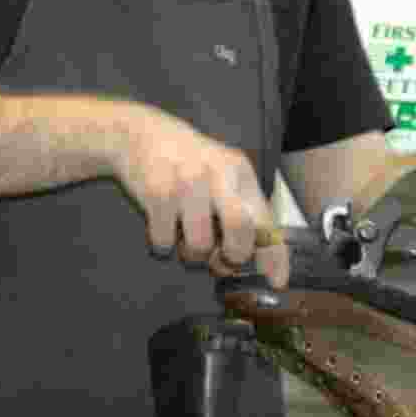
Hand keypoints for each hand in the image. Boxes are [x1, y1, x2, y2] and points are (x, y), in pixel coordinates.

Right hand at [113, 104, 287, 288]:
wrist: (138, 134)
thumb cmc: (185, 162)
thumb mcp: (222, 174)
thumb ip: (241, 210)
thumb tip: (260, 260)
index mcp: (240, 172)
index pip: (266, 220)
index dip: (274, 256)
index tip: (277, 282)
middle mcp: (218, 174)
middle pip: (241, 231)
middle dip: (232, 256)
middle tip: (220, 257)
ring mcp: (187, 182)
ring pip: (200, 246)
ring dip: (191, 254)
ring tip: (183, 235)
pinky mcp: (157, 191)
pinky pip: (164, 242)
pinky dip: (162, 245)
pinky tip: (161, 224)